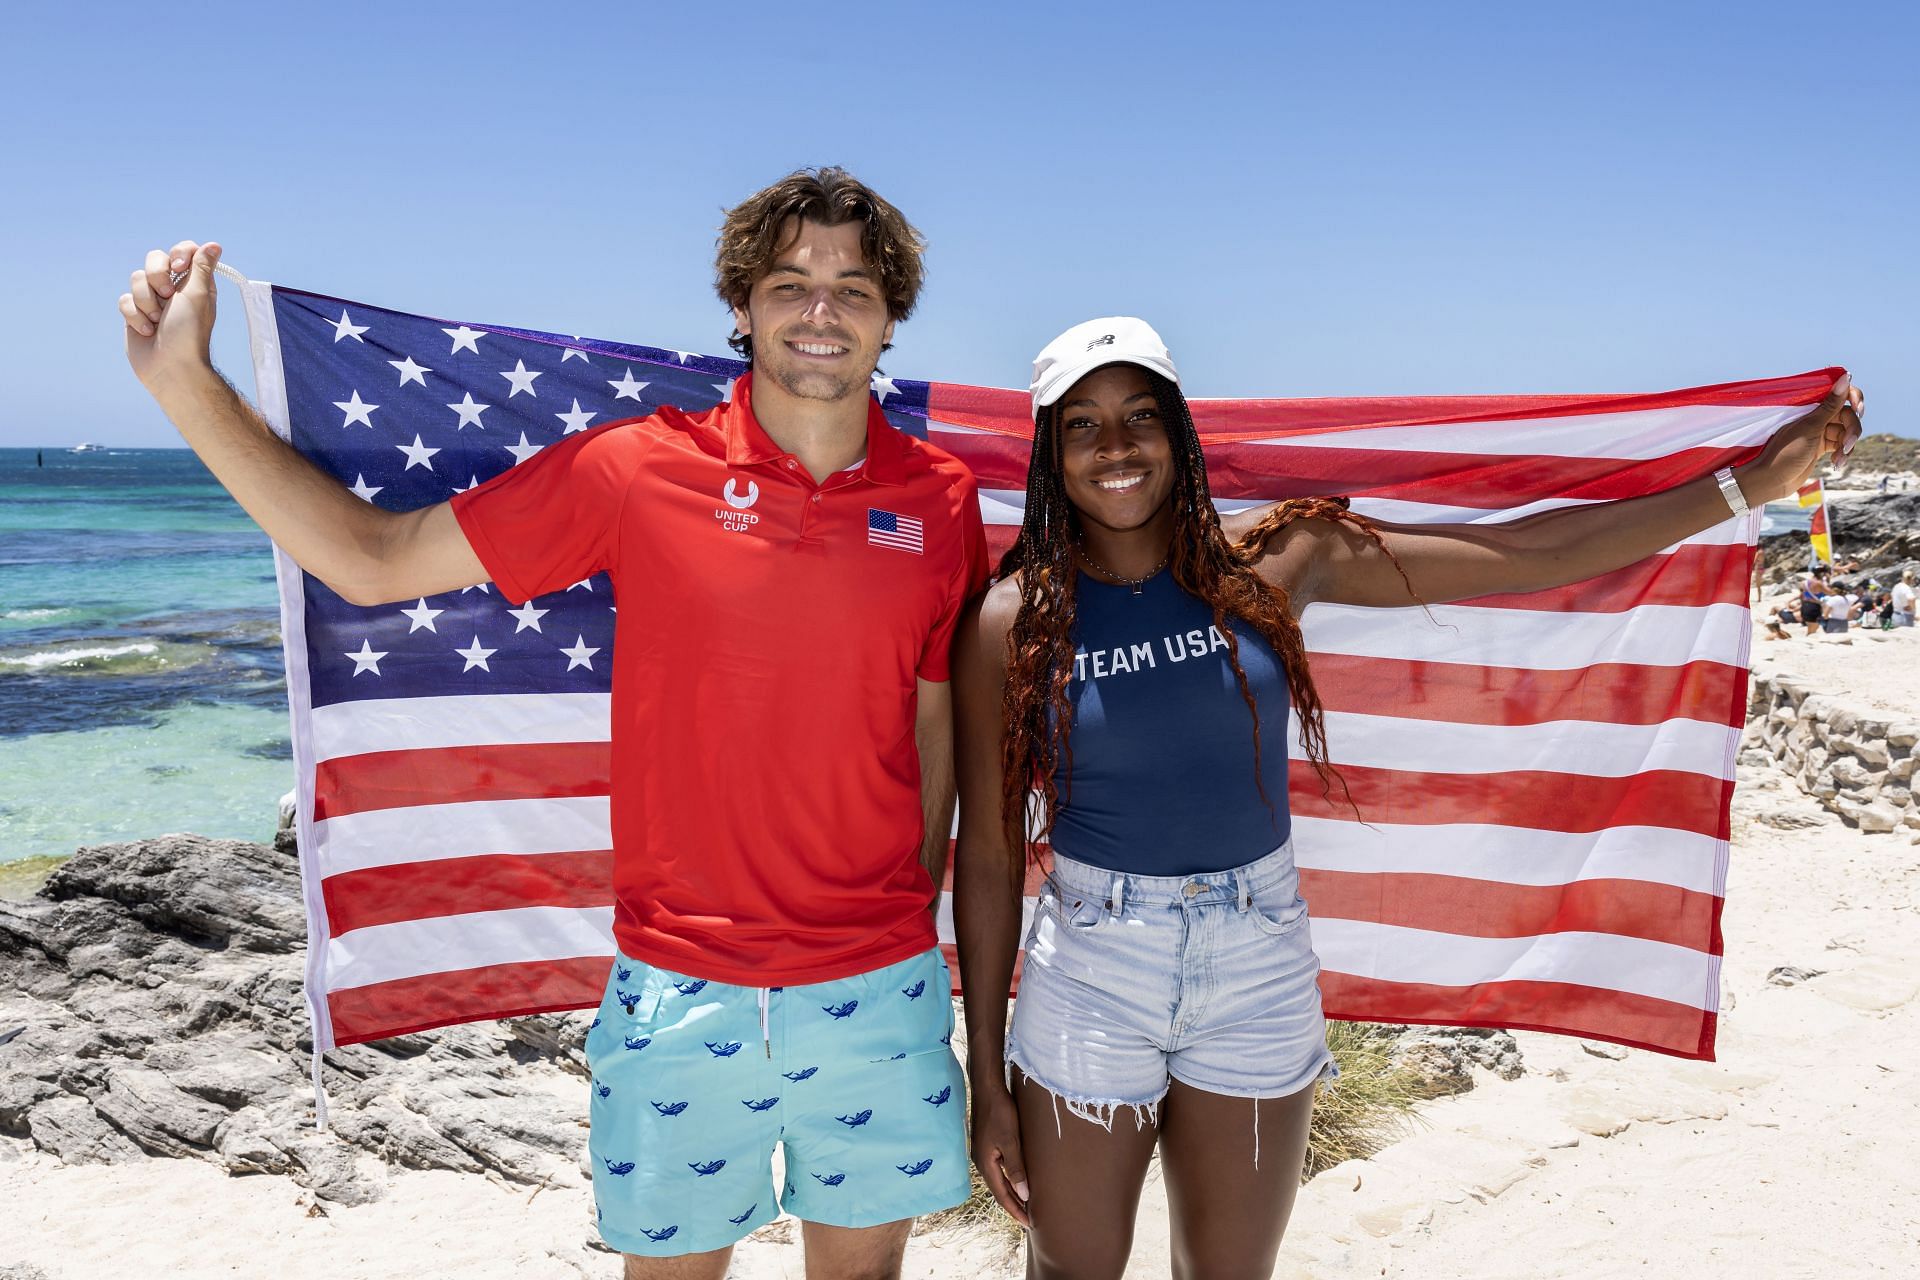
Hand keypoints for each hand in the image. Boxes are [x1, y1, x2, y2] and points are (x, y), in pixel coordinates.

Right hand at [120, 240, 221, 391]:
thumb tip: (214, 245)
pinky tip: (148, 332)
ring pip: (136, 279)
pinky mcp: (135, 313)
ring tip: (158, 321)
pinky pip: (124, 300)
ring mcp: (152, 300)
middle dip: (156, 277)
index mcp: (194, 282)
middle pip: (153, 259)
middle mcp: (173, 288)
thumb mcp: (198, 295)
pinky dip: (135, 316)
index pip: (183, 250)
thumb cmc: (188, 332)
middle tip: (167, 298)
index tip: (178, 268)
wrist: (169, 366)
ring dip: (146, 302)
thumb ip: (201, 267)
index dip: (177, 254)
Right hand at [969, 1080, 1029, 1227]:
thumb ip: (1016, 1168)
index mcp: (985, 1164)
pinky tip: (1016, 1178)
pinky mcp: (986, 1145)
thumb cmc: (1000, 1113)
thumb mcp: (1011, 1141)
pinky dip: (1008, 1178)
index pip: (1001, 1194)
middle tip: (1028, 1219)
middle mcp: (981, 1161)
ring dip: (1011, 1192)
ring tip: (1024, 1203)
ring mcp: (982, 1153)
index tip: (1028, 1223)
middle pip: (998, 1190)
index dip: (1015, 1209)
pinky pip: (998, 1168)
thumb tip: (1024, 1194)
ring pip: (998, 1179)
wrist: (987, 1088)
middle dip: (1013, 1205)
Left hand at [1739, 376, 1864, 503]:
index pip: (1841, 394)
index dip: (1854, 399)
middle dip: (1852, 430)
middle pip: (1848, 416)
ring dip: (1848, 445)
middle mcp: (1816, 417)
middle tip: (1847, 445)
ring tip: (1839, 460)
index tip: (1858, 410)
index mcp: (1811, 406)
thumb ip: (1831, 404)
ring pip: (1846, 432)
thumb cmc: (1786, 452)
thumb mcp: (1811, 427)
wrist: (1772, 480)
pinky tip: (1837, 464)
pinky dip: (1843, 453)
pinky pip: (1841, 445)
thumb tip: (1846, 376)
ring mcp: (1819, 432)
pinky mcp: (1821, 447)